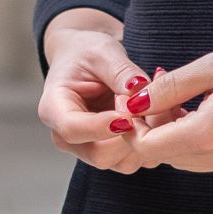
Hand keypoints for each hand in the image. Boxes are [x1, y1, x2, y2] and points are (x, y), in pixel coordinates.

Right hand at [38, 25, 173, 175]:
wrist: (87, 62)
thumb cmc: (87, 54)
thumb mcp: (102, 51)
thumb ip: (120, 70)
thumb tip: (139, 89)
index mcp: (53, 109)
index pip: (72, 129)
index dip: (102, 126)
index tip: (129, 115)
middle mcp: (67, 137)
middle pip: (100, 155)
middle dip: (131, 134)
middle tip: (146, 102)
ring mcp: (90, 149)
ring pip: (123, 162)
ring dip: (147, 137)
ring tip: (156, 104)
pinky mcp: (113, 154)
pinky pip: (138, 159)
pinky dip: (154, 140)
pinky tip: (158, 114)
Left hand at [120, 38, 212, 173]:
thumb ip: (170, 87)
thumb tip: (133, 102)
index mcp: (208, 135)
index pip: (147, 148)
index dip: (132, 126)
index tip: (134, 99)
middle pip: (164, 156)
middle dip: (152, 127)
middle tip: (159, 90)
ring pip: (185, 159)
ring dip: (173, 133)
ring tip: (182, 96)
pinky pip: (208, 158)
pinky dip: (195, 138)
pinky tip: (205, 108)